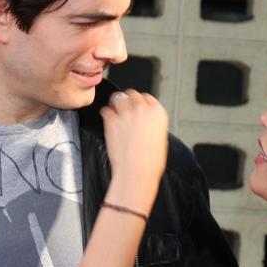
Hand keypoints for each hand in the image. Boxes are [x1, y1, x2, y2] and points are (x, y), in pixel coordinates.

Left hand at [100, 90, 168, 209]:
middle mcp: (142, 109)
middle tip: (125, 110)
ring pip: (118, 97)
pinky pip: (105, 110)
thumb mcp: (161, 139)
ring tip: (115, 112)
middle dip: (128, 101)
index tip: (137, 108)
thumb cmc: (150, 163)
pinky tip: (109, 122)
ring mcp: (126, 112)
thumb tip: (146, 123)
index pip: (147, 97)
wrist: (137, 173)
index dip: (140, 103)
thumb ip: (153, 124)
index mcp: (158, 112)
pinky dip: (106, 114)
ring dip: (116, 104)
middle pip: (132, 94)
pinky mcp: (111, 120)